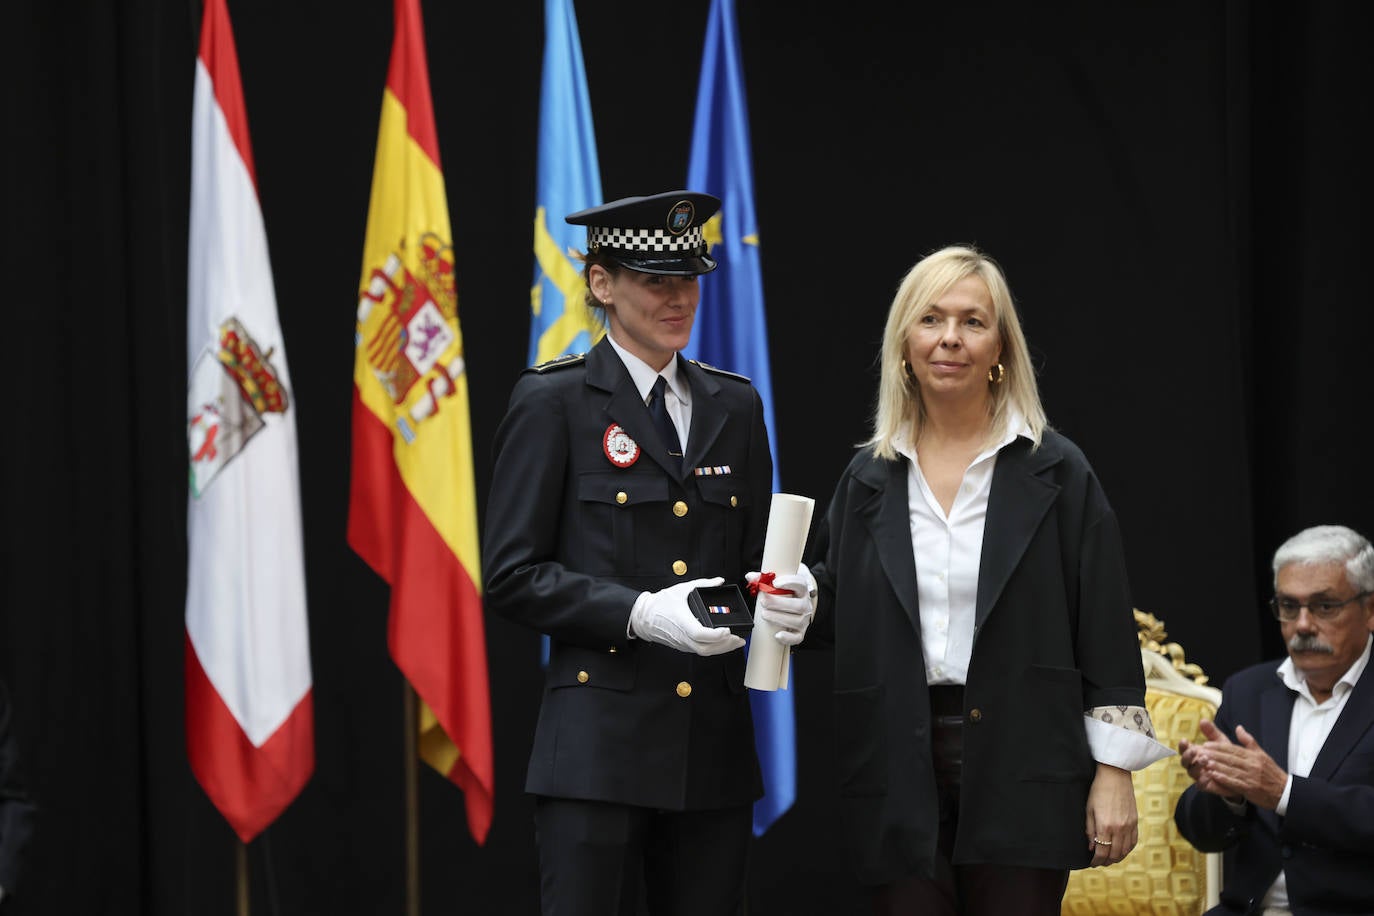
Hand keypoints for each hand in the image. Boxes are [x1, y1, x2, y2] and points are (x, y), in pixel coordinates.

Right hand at [630, 577, 744, 655]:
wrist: (643, 617)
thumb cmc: (660, 604)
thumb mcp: (681, 589)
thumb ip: (703, 584)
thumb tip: (719, 581)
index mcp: (681, 621)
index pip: (700, 634)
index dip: (715, 635)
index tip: (727, 630)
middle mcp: (682, 636)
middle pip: (705, 649)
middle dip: (725, 645)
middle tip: (738, 638)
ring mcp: (683, 643)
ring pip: (704, 652)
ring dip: (722, 649)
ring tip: (735, 642)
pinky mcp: (683, 646)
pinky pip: (700, 650)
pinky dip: (714, 649)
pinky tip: (723, 644)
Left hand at [746, 563, 815, 645]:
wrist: (796, 602)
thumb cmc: (786, 592)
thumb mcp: (778, 582)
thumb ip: (764, 578)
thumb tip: (750, 577)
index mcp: (802, 590)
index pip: (800, 584)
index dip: (789, 582)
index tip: (775, 583)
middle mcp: (805, 605)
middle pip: (797, 605)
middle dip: (779, 603)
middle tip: (763, 601)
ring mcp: (804, 620)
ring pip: (796, 621)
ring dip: (779, 618)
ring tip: (764, 614)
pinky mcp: (800, 632)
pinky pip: (797, 638)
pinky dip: (788, 638)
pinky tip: (777, 635)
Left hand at [1085, 763, 1137, 865]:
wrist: (1115, 775)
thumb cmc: (1098, 790)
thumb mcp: (1089, 810)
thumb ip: (1090, 830)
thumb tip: (1091, 847)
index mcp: (1105, 826)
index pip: (1102, 852)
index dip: (1096, 860)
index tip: (1092, 863)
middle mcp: (1119, 828)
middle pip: (1114, 854)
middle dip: (1106, 861)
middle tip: (1099, 862)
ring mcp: (1129, 825)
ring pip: (1125, 850)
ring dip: (1117, 858)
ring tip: (1109, 859)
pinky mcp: (1135, 821)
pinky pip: (1133, 841)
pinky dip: (1128, 849)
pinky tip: (1121, 850)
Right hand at [1179, 719, 1234, 796]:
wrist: (1240, 775)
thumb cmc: (1227, 757)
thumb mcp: (1220, 742)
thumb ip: (1212, 732)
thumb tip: (1203, 720)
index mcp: (1196, 753)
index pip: (1184, 749)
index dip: (1182, 746)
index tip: (1185, 740)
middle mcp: (1194, 764)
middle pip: (1184, 761)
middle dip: (1187, 756)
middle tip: (1194, 750)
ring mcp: (1199, 776)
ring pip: (1191, 772)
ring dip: (1195, 766)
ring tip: (1205, 760)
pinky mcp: (1206, 786)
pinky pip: (1200, 785)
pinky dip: (1202, 780)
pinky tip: (1207, 774)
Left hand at [1184, 721, 1286, 809]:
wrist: (1284, 791)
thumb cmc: (1271, 772)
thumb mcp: (1261, 754)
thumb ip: (1248, 741)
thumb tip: (1238, 728)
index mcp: (1254, 756)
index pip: (1233, 750)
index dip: (1218, 747)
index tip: (1206, 744)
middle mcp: (1252, 765)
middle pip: (1230, 759)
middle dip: (1214, 755)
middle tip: (1200, 752)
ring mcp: (1251, 777)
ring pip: (1231, 770)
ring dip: (1216, 766)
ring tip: (1203, 762)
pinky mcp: (1250, 788)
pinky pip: (1235, 783)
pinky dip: (1224, 779)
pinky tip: (1213, 776)